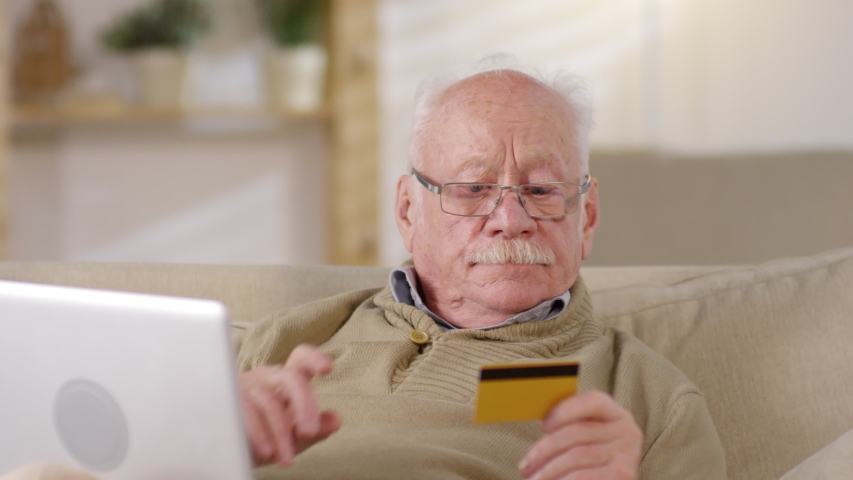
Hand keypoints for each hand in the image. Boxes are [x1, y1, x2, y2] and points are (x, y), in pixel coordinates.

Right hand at [239, 344, 339, 467]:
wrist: (228, 447)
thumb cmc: (266, 435)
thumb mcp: (294, 435)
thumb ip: (317, 428)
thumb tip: (337, 420)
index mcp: (286, 380)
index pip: (301, 359)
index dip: (315, 359)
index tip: (328, 369)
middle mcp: (267, 378)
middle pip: (292, 378)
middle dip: (304, 405)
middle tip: (310, 432)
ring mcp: (246, 387)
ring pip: (270, 402)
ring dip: (280, 434)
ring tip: (286, 459)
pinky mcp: (227, 401)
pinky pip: (245, 414)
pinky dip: (259, 435)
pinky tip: (266, 451)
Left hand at [519, 391, 641, 479]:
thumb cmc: (590, 463)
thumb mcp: (585, 439)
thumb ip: (568, 427)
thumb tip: (537, 419)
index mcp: (616, 414)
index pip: (593, 401)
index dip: (565, 410)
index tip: (543, 425)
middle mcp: (627, 432)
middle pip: (578, 432)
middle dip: (544, 450)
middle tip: (525, 466)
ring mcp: (628, 456)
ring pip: (576, 457)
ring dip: (548, 470)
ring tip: (533, 479)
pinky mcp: (624, 476)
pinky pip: (582, 476)